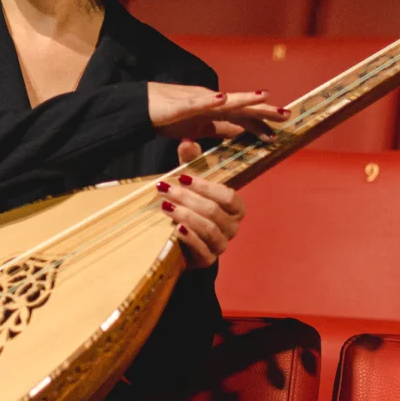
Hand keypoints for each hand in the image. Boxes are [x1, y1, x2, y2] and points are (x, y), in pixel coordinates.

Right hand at [147, 83, 286, 141]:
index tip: (280, 131)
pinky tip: (223, 98)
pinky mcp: (179, 105)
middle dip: (263, 110)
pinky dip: (210, 101)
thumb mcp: (198, 126)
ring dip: (244, 99)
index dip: (260, 123)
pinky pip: (197, 103)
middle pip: (240, 107)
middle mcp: (209, 102)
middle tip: (286, 114)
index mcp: (214, 111)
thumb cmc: (167, 116)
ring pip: (224, 101)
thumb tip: (240, 133)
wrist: (137, 106)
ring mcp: (195, 102)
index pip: (241, 117)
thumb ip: (218, 128)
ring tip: (264, 97)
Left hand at [156, 139, 246, 269]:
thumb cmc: (192, 209)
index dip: (205, 186)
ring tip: (165, 205)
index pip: (228, 196)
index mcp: (235, 208)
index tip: (182, 177)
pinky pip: (202, 249)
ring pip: (208, 228)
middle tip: (165, 188)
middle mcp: (232, 227)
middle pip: (214, 211)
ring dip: (185, 214)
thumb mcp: (191, 185)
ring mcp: (221, 245)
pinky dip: (188, 237)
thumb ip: (191, 163)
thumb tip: (187, 141)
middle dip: (187, 197)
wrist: (184, 245)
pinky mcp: (208, 259)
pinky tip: (175, 228)